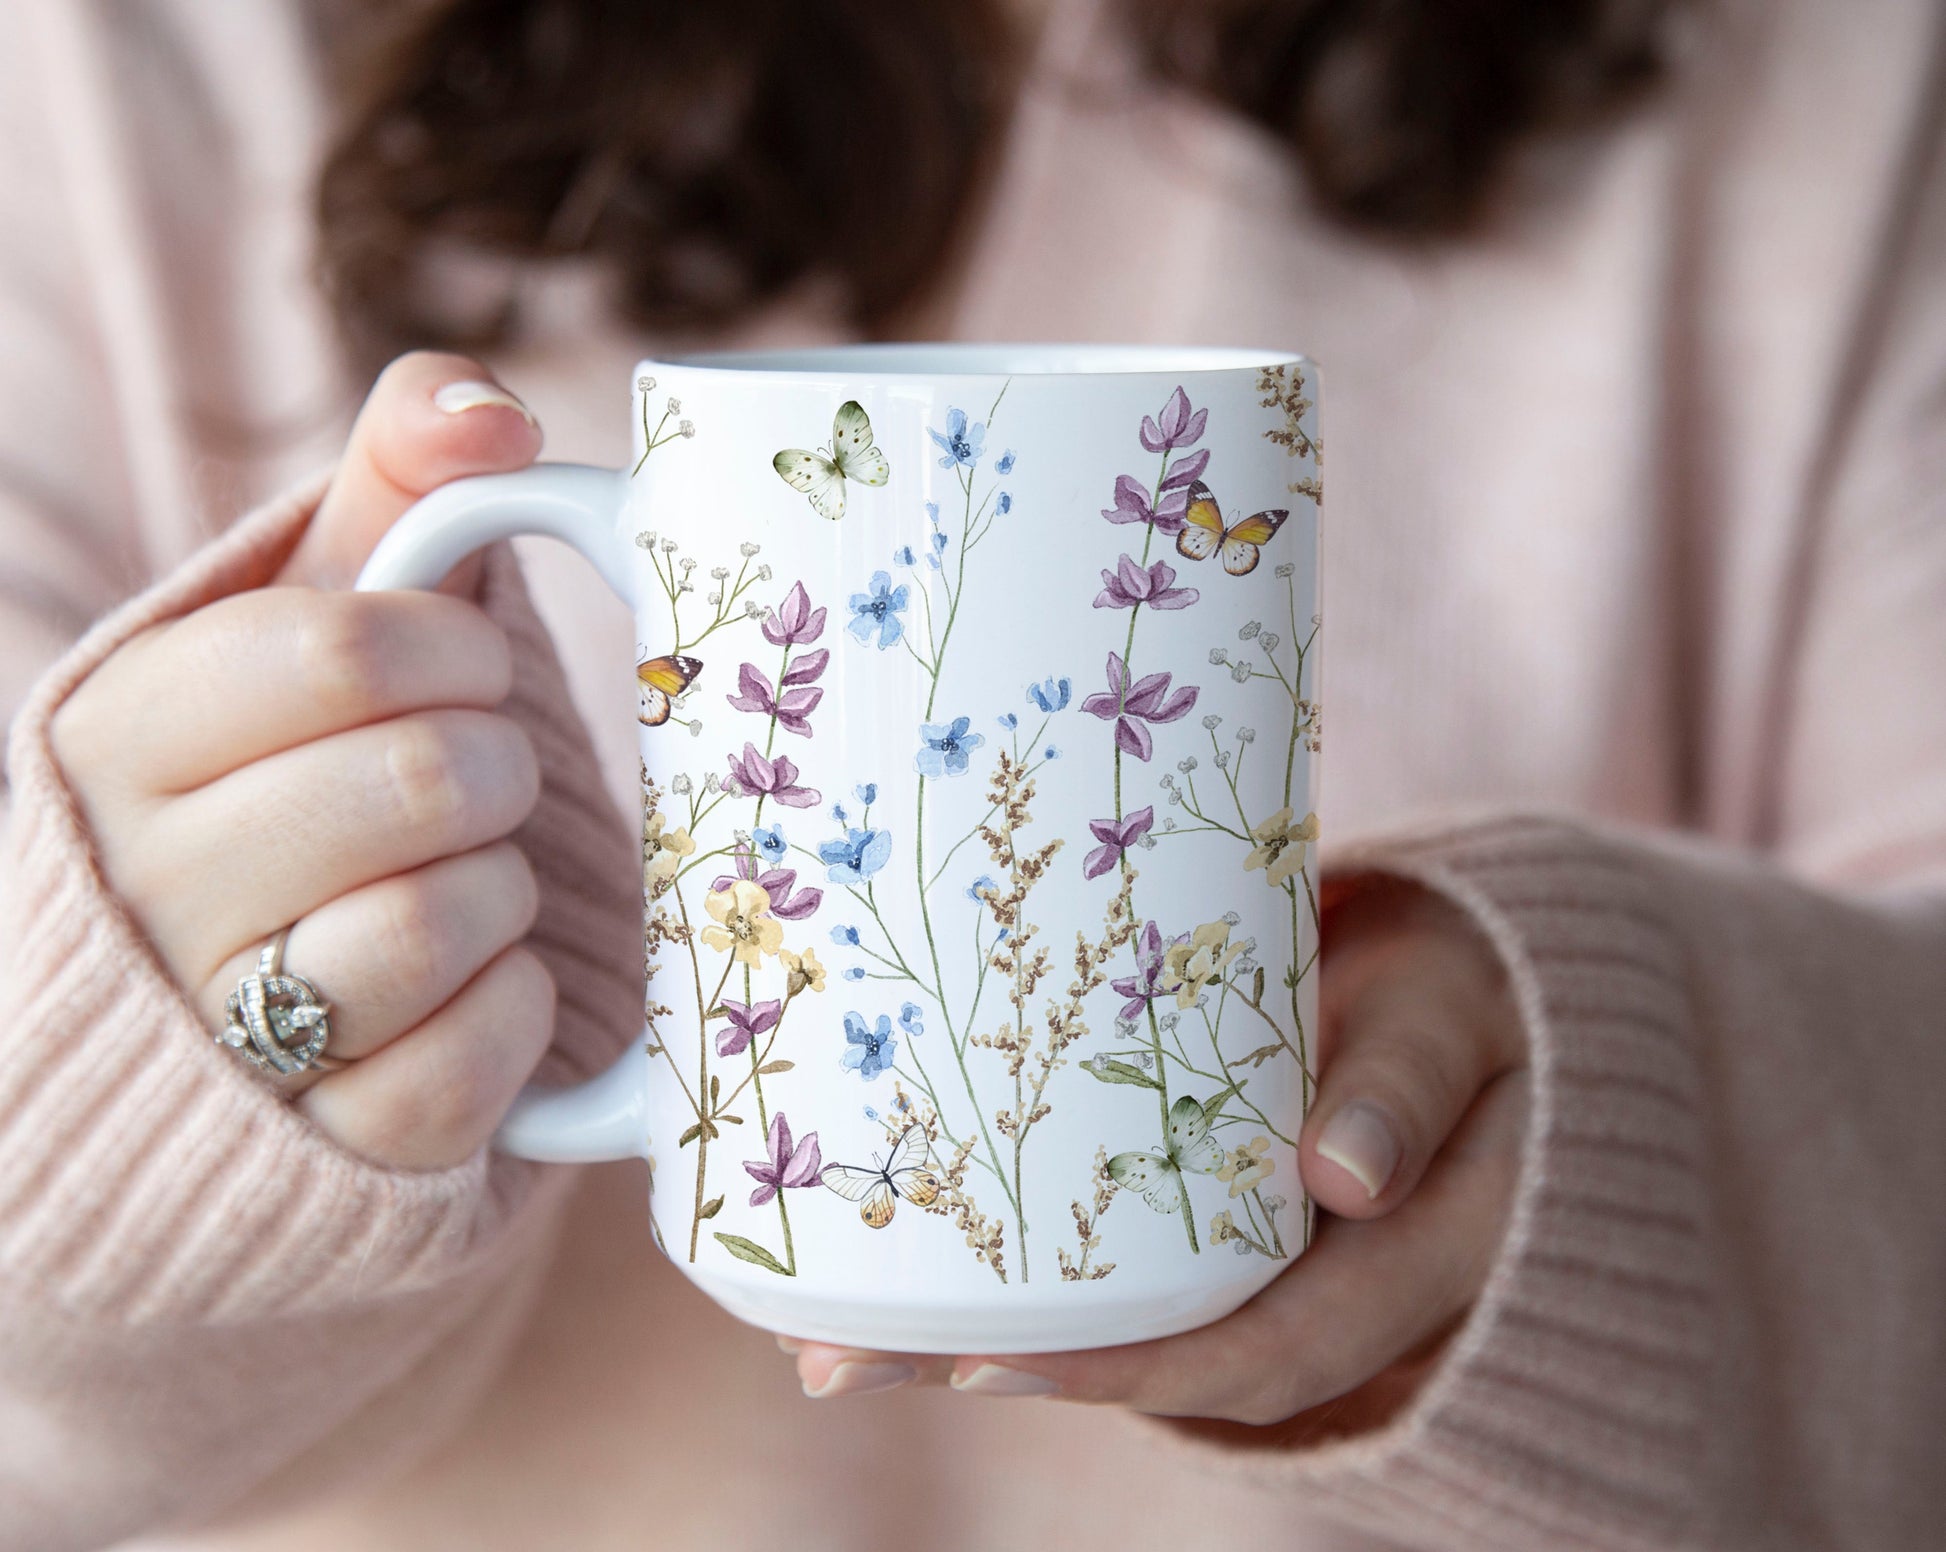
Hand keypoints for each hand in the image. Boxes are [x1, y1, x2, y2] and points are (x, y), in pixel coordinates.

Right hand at [49, 353, 555, 1168]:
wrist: (233, 1003)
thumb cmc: (299, 770)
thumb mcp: (317, 612)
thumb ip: (394, 481)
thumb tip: (488, 409)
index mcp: (120, 731)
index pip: (342, 646)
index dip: (458, 650)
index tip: (469, 668)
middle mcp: (140, 886)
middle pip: (421, 781)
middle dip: (495, 768)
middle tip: (479, 782)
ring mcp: (214, 1034)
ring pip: (440, 926)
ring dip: (504, 891)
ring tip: (470, 880)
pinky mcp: (312, 1149)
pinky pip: (464, 1069)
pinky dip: (513, 1014)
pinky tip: (480, 983)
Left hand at [782, 881, 1529, 1432]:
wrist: (1473, 971)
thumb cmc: (1470, 982)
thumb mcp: (1454, 1013)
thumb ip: (1409, 1083)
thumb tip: (1343, 1177)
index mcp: (1397, 1268)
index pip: (1257, 1352)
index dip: (1122, 1372)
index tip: (982, 1367)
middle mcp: (1316, 1286)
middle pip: (1153, 1358)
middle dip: (996, 1367)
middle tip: (838, 1357)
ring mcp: (1260, 1252)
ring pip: (1121, 1317)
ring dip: (976, 1328)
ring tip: (831, 1319)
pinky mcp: (1211, 1206)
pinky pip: (1115, 1255)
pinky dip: (1017, 1265)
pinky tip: (918, 1244)